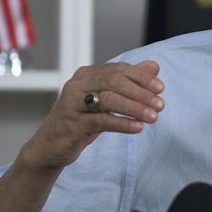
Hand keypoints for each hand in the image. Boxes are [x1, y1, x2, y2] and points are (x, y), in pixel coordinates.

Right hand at [21, 60, 164, 170]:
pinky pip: (102, 121)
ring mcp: (74, 104)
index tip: (160, 88)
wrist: (50, 145)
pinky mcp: (73, 124)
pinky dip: (122, 124)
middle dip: (141, 93)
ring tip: (153, 117)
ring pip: (109, 100)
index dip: (142, 77)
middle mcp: (78, 85)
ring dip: (135, 108)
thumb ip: (128, 81)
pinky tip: (138, 128)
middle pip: (115, 82)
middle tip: (160, 104)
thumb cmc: (81, 119)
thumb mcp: (105, 99)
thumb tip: (154, 66)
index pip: (119, 69)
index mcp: (87, 75)